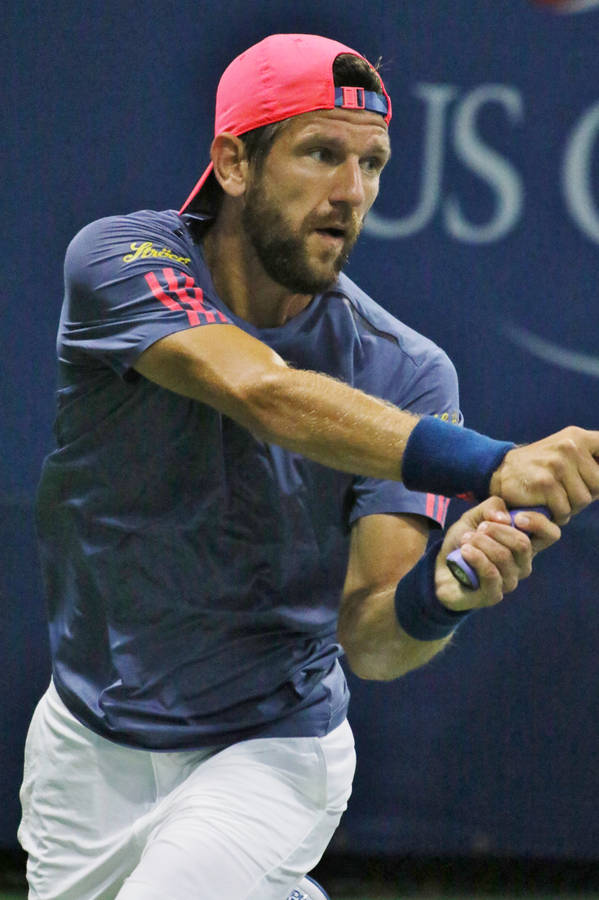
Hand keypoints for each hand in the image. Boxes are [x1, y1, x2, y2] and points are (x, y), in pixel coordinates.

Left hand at [435, 498, 560, 611]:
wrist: (439, 566)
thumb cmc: (464, 541)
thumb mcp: (475, 516)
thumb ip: (492, 507)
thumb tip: (506, 518)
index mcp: (525, 544)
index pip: (550, 534)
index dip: (538, 523)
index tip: (516, 517)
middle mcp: (522, 565)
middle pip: (523, 544)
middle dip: (496, 530)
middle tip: (479, 528)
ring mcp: (509, 582)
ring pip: (503, 556)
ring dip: (480, 542)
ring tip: (465, 540)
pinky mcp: (493, 595)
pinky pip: (490, 573)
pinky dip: (475, 557)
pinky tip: (465, 551)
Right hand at [489, 426, 598, 524]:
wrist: (501, 471)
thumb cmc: (540, 468)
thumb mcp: (566, 454)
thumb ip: (591, 462)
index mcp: (578, 437)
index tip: (590, 481)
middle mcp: (569, 447)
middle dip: (585, 495)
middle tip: (566, 493)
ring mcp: (557, 464)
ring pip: (583, 500)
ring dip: (570, 507)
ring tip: (554, 499)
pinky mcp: (545, 483)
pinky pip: (565, 510)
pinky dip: (556, 515)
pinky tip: (545, 506)